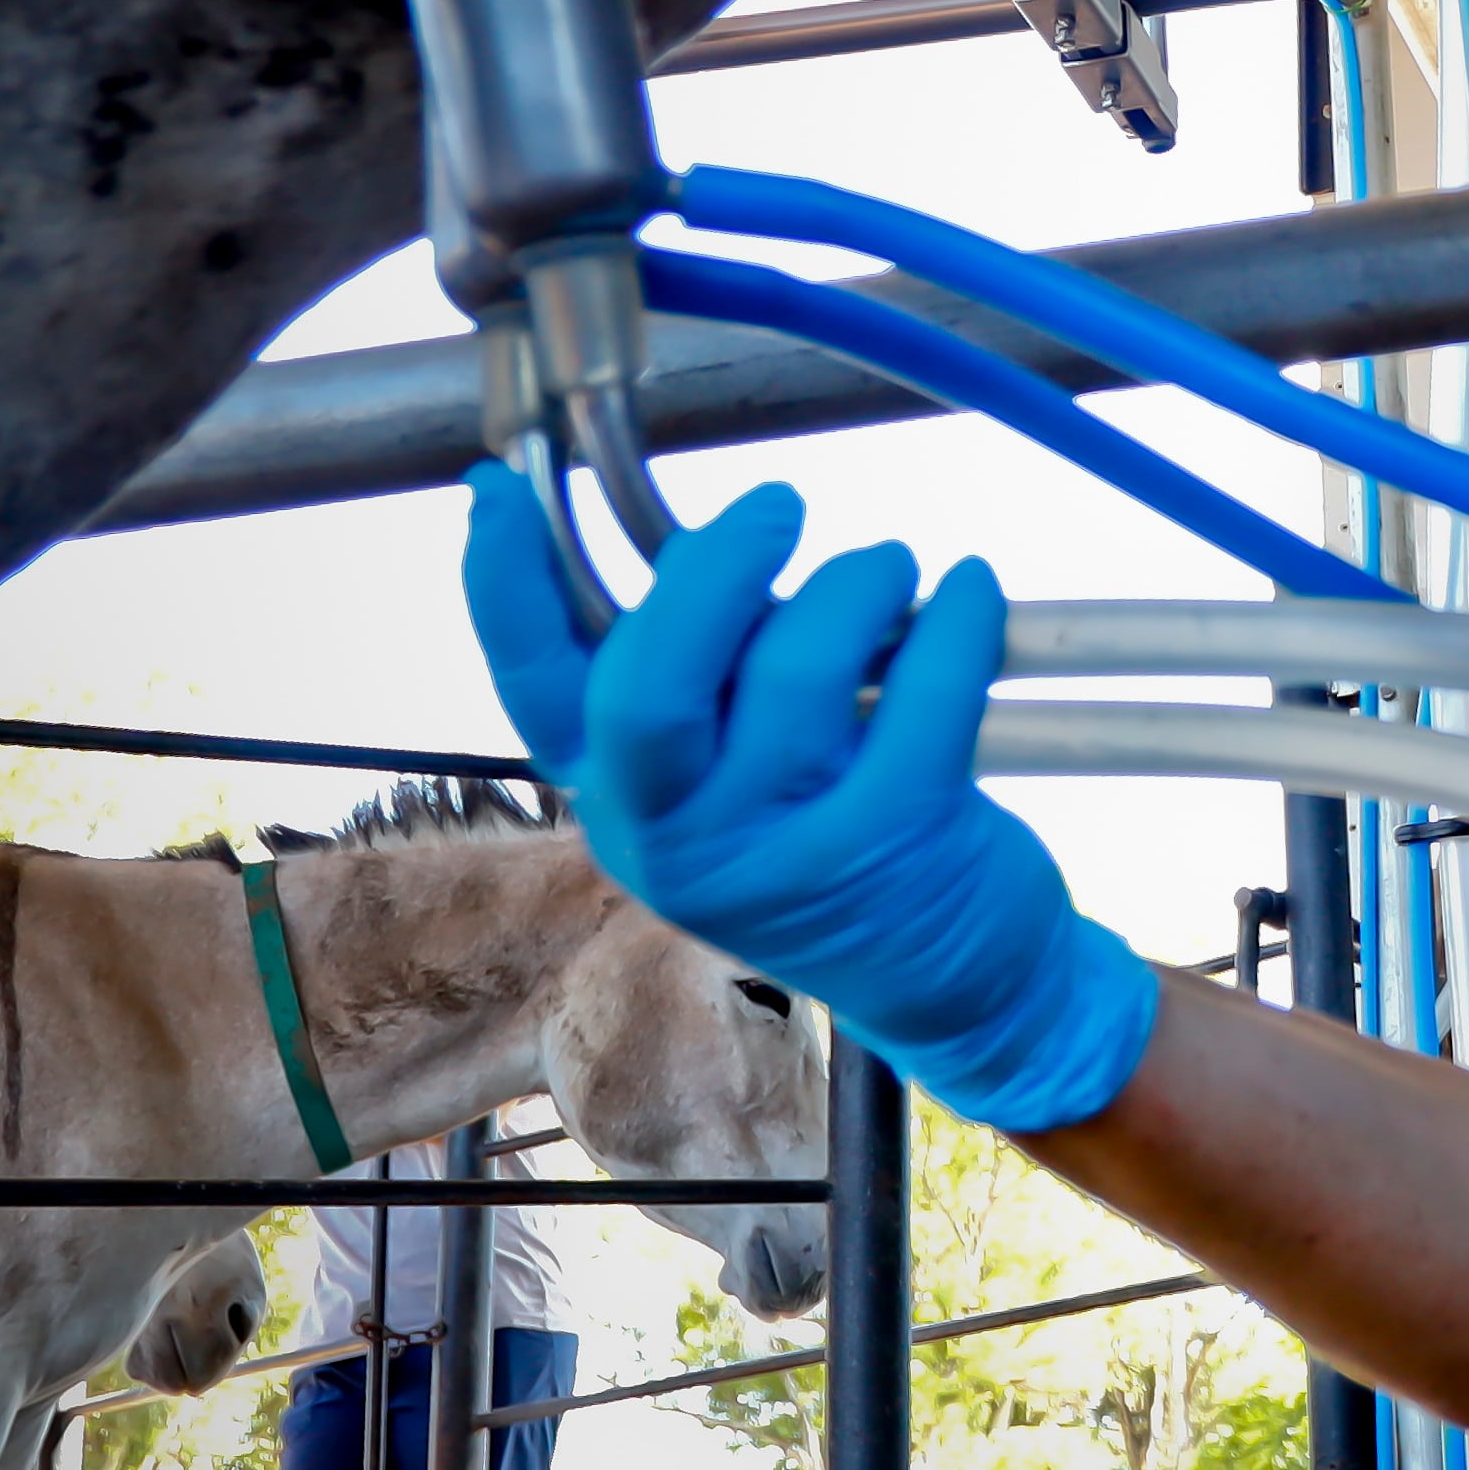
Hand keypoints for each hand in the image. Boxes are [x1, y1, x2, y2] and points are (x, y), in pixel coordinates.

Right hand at [460, 465, 1156, 1133]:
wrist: (958, 982)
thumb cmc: (833, 833)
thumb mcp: (731, 775)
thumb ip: (700, 674)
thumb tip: (696, 545)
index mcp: (619, 799)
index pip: (534, 689)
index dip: (503, 585)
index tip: (495, 487)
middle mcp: (677, 839)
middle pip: (653, 685)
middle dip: (717, 569)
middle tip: (778, 507)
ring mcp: (783, 852)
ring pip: (801, 671)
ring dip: (858, 583)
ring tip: (890, 570)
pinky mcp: (893, 842)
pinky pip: (926, 688)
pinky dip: (958, 616)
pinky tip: (972, 590)